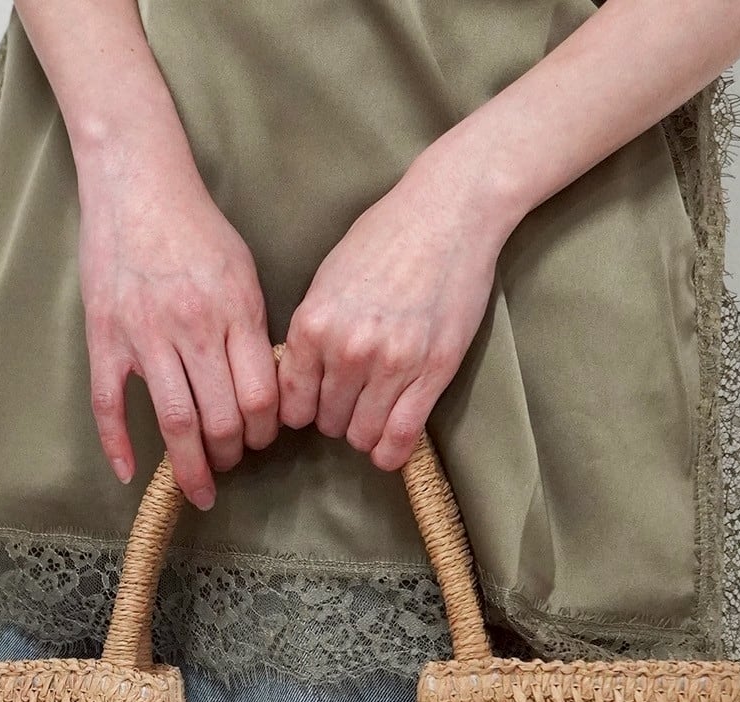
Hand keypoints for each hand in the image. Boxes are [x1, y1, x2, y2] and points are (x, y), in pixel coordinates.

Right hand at [77, 153, 279, 508]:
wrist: (137, 182)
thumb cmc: (196, 226)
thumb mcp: (242, 271)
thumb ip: (251, 329)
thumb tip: (263, 387)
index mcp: (233, 311)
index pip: (260, 395)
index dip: (265, 431)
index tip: (263, 440)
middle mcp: (192, 327)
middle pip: (221, 417)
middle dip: (231, 454)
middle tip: (231, 465)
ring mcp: (144, 334)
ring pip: (174, 420)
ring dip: (190, 465)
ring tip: (198, 487)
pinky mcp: (105, 336)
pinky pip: (109, 404)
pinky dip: (118, 445)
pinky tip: (130, 474)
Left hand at [278, 146, 518, 470]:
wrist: (448, 212)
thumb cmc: (385, 238)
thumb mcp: (327, 279)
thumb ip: (310, 331)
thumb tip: (296, 377)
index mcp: (313, 326)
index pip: (291, 404)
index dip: (301, 411)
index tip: (314, 404)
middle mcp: (347, 350)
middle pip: (326, 423)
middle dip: (335, 417)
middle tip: (351, 401)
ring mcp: (391, 364)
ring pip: (362, 435)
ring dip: (365, 432)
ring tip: (374, 413)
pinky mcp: (431, 373)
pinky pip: (401, 437)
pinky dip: (391, 451)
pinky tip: (389, 446)